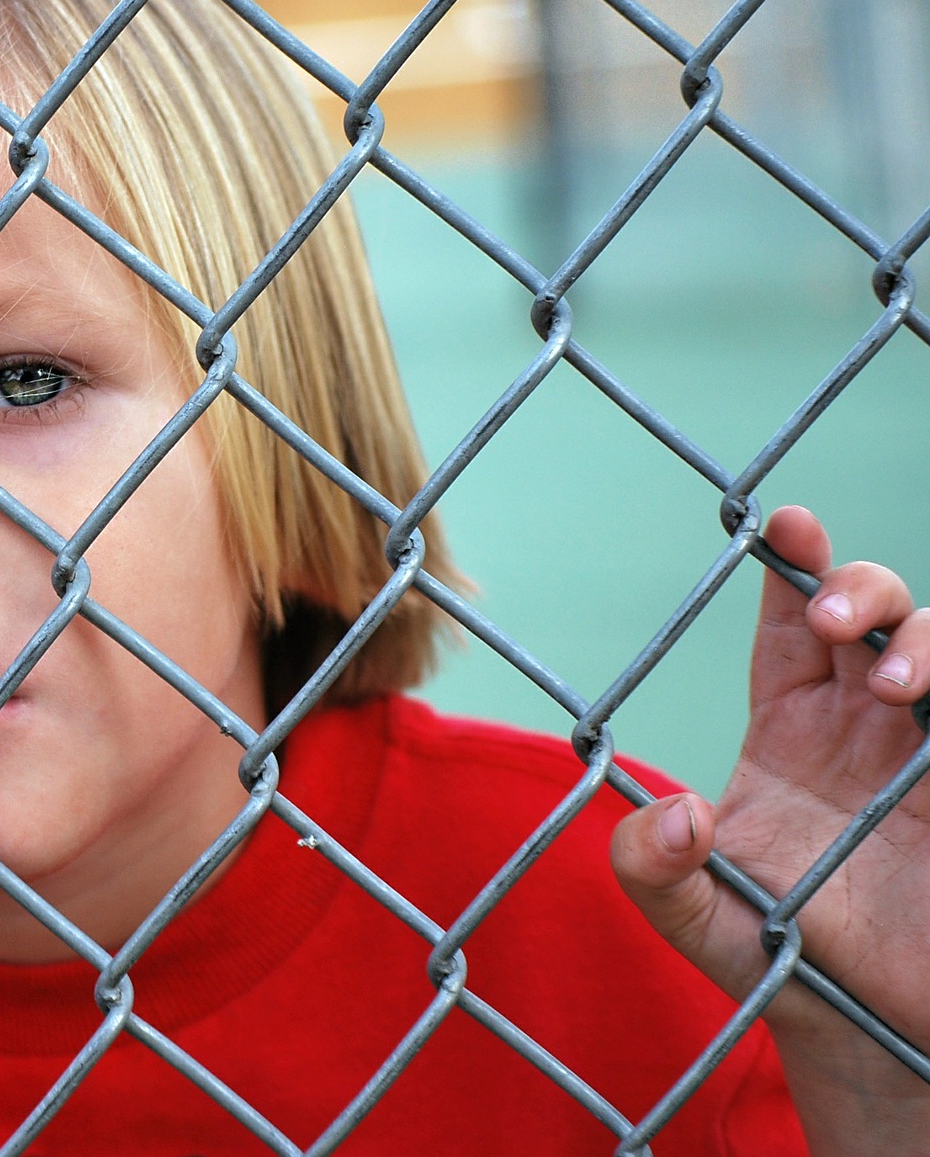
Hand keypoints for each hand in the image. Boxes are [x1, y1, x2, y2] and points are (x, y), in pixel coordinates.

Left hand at [612, 505, 929, 1148]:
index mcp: (789, 728)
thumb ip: (653, 870)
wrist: (865, 1031)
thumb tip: (673, 814)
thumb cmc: (776, 960)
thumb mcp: (693, 919)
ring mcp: (927, 751)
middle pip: (871, 611)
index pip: (789, 624)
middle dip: (857, 587)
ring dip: (923, 640)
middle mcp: (864, 723)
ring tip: (891, 683)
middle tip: (835, 621)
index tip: (781, 524)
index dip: (789, 567)